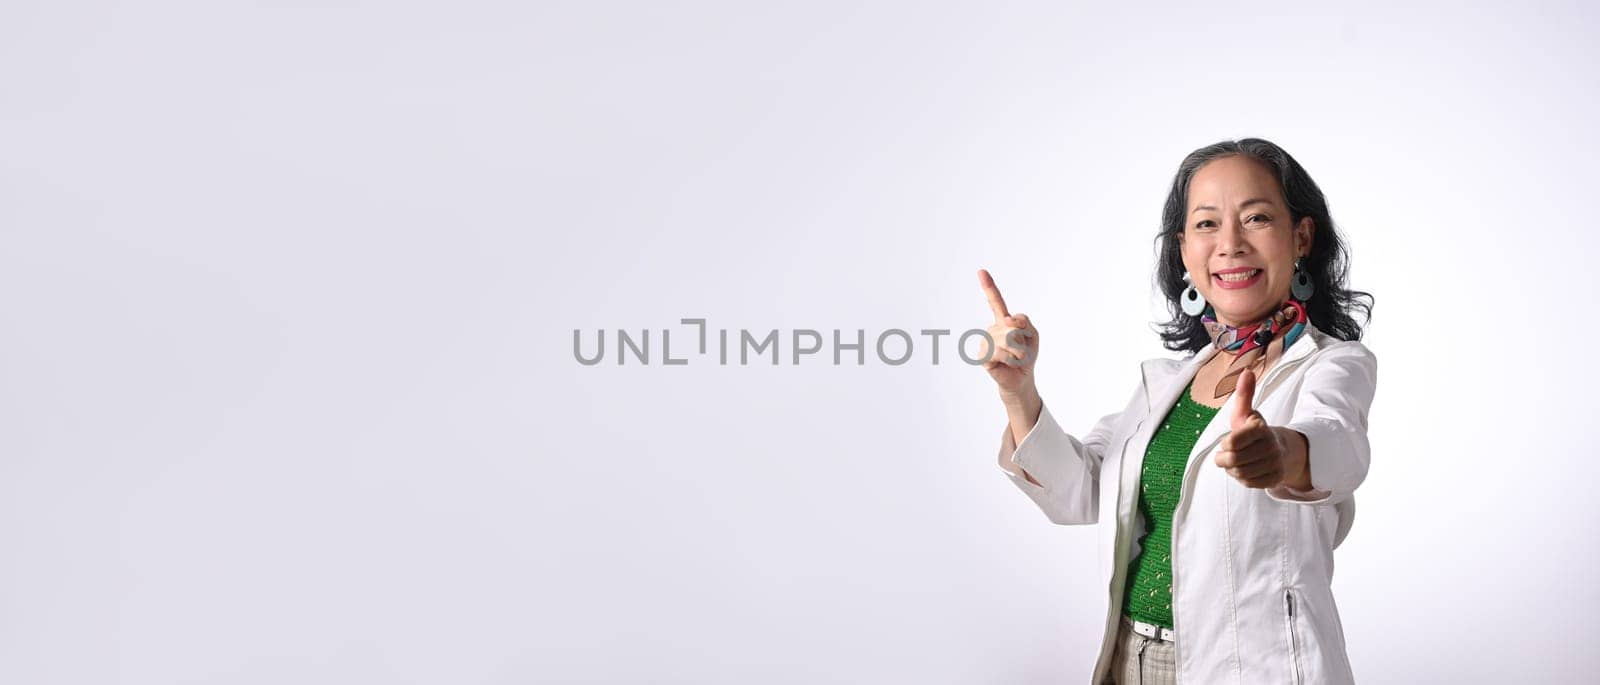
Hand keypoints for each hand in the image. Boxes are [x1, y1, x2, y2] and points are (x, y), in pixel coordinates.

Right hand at [976, 269, 1039, 399]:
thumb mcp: (1033, 334)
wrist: (1021, 378)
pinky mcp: (982, 355)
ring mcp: (985, 341)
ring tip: (1015, 358)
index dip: (989, 286)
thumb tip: (1007, 320)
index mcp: (1003, 321)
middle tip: (1021, 351)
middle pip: (1012, 325)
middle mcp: (992, 328)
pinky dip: (1010, 358)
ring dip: (1018, 351)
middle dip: (1023, 340)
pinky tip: (1006, 363)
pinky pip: (1000, 351)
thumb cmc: (1026, 356)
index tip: (981, 271)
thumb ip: (1024, 321)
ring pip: (1007, 338)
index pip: (996, 301)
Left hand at [1213, 368, 1298, 488]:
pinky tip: (1244, 470)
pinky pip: (1249, 483)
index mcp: (1261, 430)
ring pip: (1240, 473)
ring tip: (1234, 462)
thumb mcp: (1247, 413)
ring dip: (1232, 470)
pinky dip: (1242, 478)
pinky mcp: (1275, 478)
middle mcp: (1270, 447)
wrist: (1283, 451)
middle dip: (1223, 459)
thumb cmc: (1256, 432)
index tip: (1227, 442)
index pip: (1233, 442)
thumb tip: (1246, 371)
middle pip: (1233, 460)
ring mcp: (1274, 464)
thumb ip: (1244, 394)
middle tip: (1223, 456)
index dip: (1225, 444)